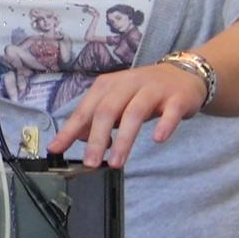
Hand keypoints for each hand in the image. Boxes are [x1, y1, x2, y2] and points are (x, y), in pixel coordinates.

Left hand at [47, 62, 204, 169]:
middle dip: (97, 139)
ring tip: (116, 163)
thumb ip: (97, 118)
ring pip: (134, 113)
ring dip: (124, 140)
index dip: (69, 130)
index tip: (56, 149)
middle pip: (107, 111)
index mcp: (107, 86)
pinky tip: (157, 139)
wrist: (183, 74)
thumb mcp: (116, 101)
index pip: (84, 110)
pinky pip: (170, 112)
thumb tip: (78, 138)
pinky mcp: (176, 98)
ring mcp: (153, 90)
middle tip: (90, 163)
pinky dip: (164, 125)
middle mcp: (127, 84)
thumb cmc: (142, 92)